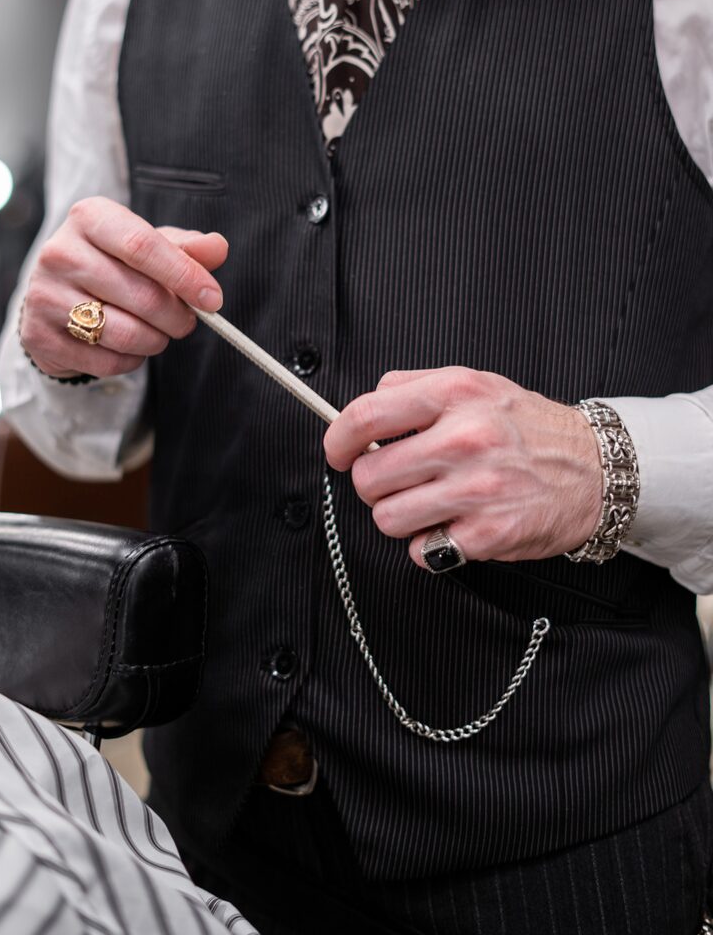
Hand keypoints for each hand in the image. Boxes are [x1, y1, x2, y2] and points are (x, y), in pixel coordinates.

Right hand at [20, 197, 227, 378]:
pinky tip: (129, 347)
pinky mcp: (39, 337)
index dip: (185, 275)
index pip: (143, 245)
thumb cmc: (112, 263)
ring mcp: (44, 296)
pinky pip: (106, 361)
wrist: (54, 296)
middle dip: (177, 316)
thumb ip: (186, 248)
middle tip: (186, 321)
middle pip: (141, 295)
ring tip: (158, 333)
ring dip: (156, 340)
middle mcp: (59, 252)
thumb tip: (218, 247)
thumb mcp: (149, 246)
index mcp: (89, 217)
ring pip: (125, 333)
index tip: (213, 299)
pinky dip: (131, 360)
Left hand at [323, 368, 602, 567]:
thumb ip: (415, 388)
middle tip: (403, 480)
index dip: (337, 439)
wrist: (598, 469)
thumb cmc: (530, 428)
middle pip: (368, 476)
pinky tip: (457, 524)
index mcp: (455, 394)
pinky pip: (421, 550)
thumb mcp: (478, 384)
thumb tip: (362, 412)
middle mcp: (465, 439)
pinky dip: (432, 544)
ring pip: (387, 518)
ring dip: (402, 516)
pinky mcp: (486, 535)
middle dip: (376, 483)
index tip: (337, 452)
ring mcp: (476, 489)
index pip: (366, 416)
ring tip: (433, 503)